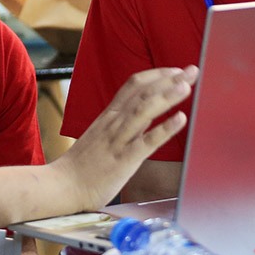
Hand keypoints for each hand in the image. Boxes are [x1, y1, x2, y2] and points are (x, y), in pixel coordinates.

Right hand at [56, 66, 197, 211]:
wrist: (62, 186)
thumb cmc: (82, 165)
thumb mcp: (101, 135)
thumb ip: (122, 123)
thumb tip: (145, 114)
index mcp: (109, 115)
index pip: (133, 85)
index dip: (156, 74)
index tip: (175, 70)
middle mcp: (114, 122)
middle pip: (143, 92)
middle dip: (169, 79)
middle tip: (191, 69)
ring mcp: (118, 140)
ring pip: (144, 110)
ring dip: (167, 96)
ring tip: (187, 85)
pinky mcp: (124, 160)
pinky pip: (146, 141)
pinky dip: (164, 128)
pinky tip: (181, 119)